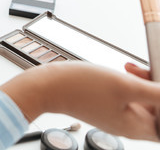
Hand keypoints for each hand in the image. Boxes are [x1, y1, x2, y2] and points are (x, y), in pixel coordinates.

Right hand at [0, 62, 159, 141]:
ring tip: (132, 68)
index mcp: (135, 126)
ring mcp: (113, 115)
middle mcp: (125, 124)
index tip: (158, 84)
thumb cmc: (79, 87)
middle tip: (146, 71)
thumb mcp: (124, 85)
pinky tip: (121, 72)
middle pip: (156, 111)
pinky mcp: (102, 105)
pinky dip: (128, 84)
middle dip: (155, 89)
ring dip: (143, 84)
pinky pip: (125, 97)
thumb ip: (154, 92)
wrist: (47, 86)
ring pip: (141, 102)